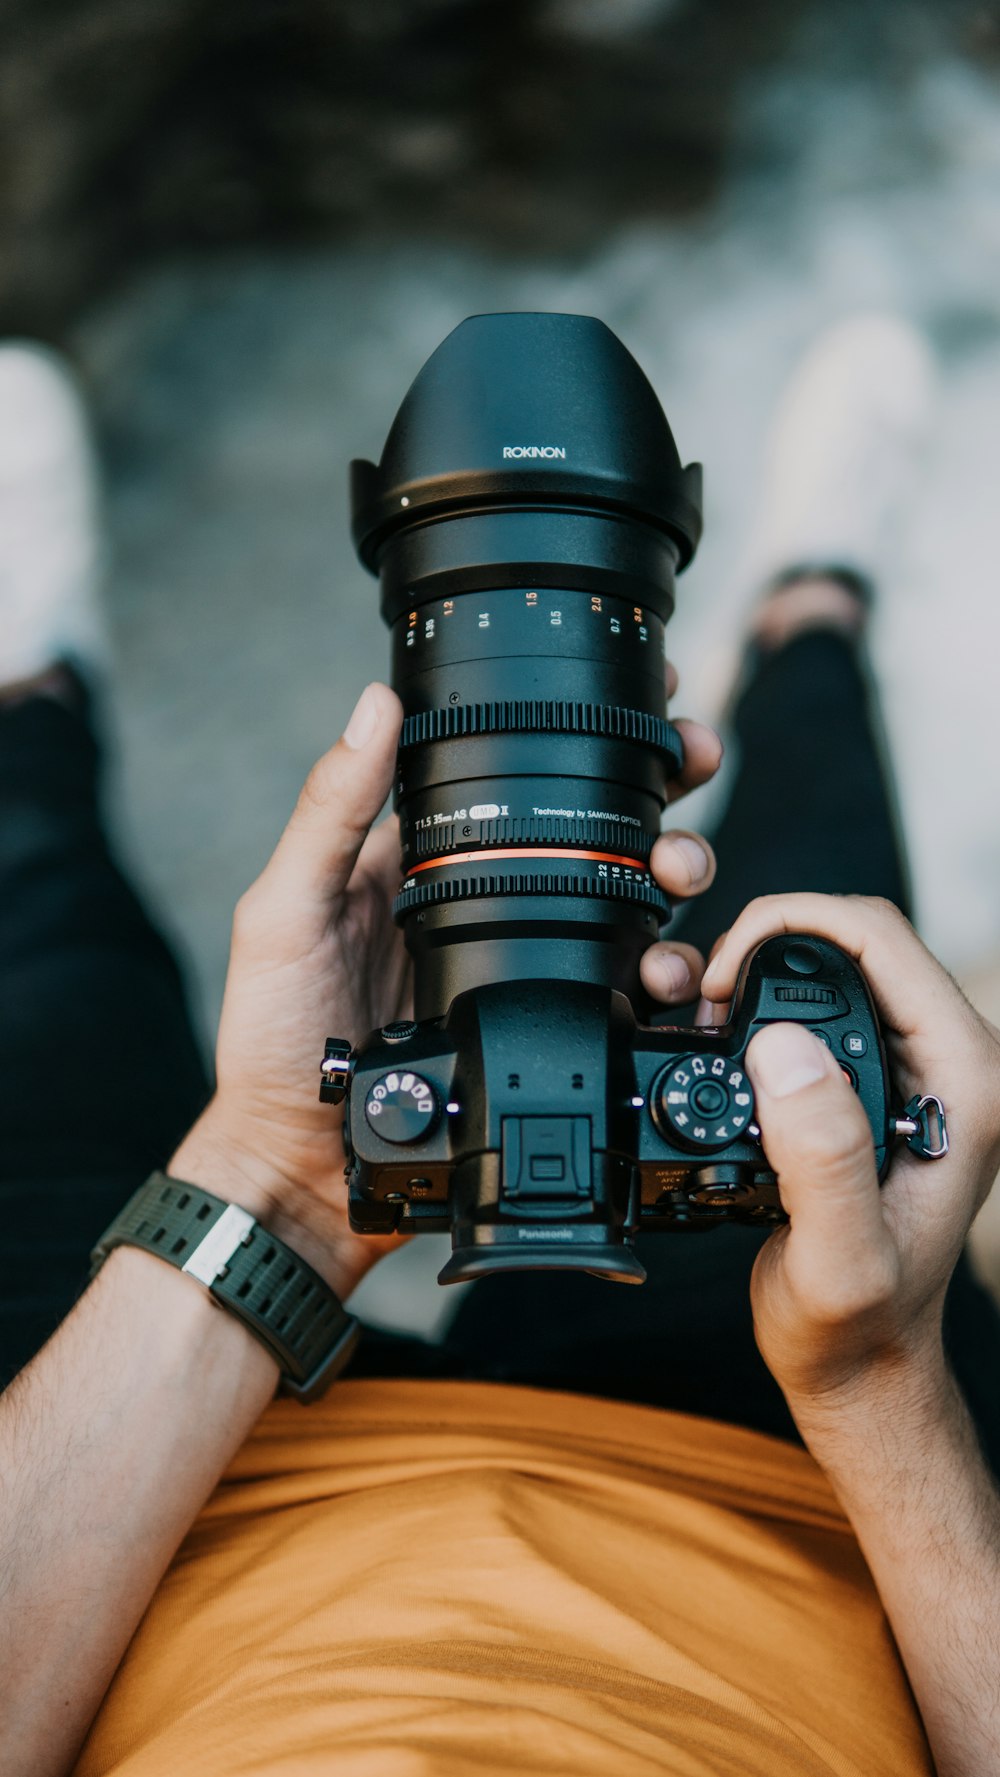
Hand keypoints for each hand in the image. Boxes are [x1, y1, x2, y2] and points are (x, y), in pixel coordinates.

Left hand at [173, 674, 721, 1297]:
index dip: (577, 728)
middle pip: (593, 824)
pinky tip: (676, 978)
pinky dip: (669, 976)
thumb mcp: (284, 914)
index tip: (642, 694)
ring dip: (676, 873)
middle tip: (698, 760)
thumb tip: (374, 703)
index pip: (510, 769)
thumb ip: (330, 814)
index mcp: (420, 857)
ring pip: (626, 899)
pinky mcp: (552, 1026)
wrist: (307, 1171)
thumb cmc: (274, 1041)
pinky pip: (627, 990)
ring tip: (683, 875)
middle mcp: (483, 900)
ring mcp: (523, 965)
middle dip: (661, 787)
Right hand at [700, 894, 999, 1422]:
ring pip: (836, 962)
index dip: (791, 928)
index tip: (725, 982)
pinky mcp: (873, 1083)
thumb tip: (784, 1050)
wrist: (857, 1363)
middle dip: (768, 941)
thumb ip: (822, 1156)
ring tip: (708, 1014)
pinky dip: (763, 1006)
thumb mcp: (836, 1258)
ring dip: (761, 969)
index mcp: (962, 1081)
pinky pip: (820, 1002)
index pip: (882, 939)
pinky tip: (726, 1043)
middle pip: (859, 936)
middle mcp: (949, 1063)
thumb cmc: (856, 1325)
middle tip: (709, 998)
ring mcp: (912, 1070)